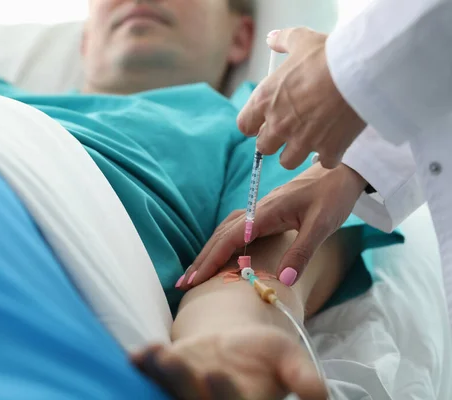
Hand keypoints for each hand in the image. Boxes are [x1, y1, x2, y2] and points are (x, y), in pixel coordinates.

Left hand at [132, 325, 327, 399]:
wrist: (234, 343)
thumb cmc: (265, 354)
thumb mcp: (287, 359)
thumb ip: (301, 377)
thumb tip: (318, 395)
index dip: (223, 395)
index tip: (215, 373)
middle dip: (182, 383)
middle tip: (174, 358)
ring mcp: (184, 397)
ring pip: (169, 394)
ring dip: (160, 376)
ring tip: (157, 351)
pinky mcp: (165, 382)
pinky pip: (151, 379)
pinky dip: (144, 367)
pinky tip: (137, 354)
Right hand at [184, 163, 365, 286]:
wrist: (340, 172)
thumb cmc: (332, 196)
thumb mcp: (322, 225)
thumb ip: (301, 252)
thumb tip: (281, 281)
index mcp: (265, 212)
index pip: (230, 238)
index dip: (211, 260)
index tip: (196, 279)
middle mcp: (256, 210)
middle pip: (220, 235)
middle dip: (201, 259)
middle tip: (183, 282)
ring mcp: (258, 210)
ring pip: (224, 231)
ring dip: (208, 251)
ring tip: (195, 272)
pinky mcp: (264, 212)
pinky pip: (234, 229)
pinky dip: (221, 243)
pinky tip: (219, 252)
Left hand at [237, 27, 366, 169]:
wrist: (360, 71)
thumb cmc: (327, 55)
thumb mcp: (301, 40)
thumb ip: (283, 41)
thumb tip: (272, 39)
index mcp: (265, 101)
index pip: (244, 125)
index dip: (253, 125)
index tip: (264, 121)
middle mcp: (278, 124)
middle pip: (264, 147)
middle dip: (275, 141)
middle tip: (290, 129)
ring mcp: (302, 141)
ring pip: (288, 161)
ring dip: (297, 153)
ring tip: (310, 139)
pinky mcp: (327, 150)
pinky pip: (323, 162)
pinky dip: (329, 155)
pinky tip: (336, 142)